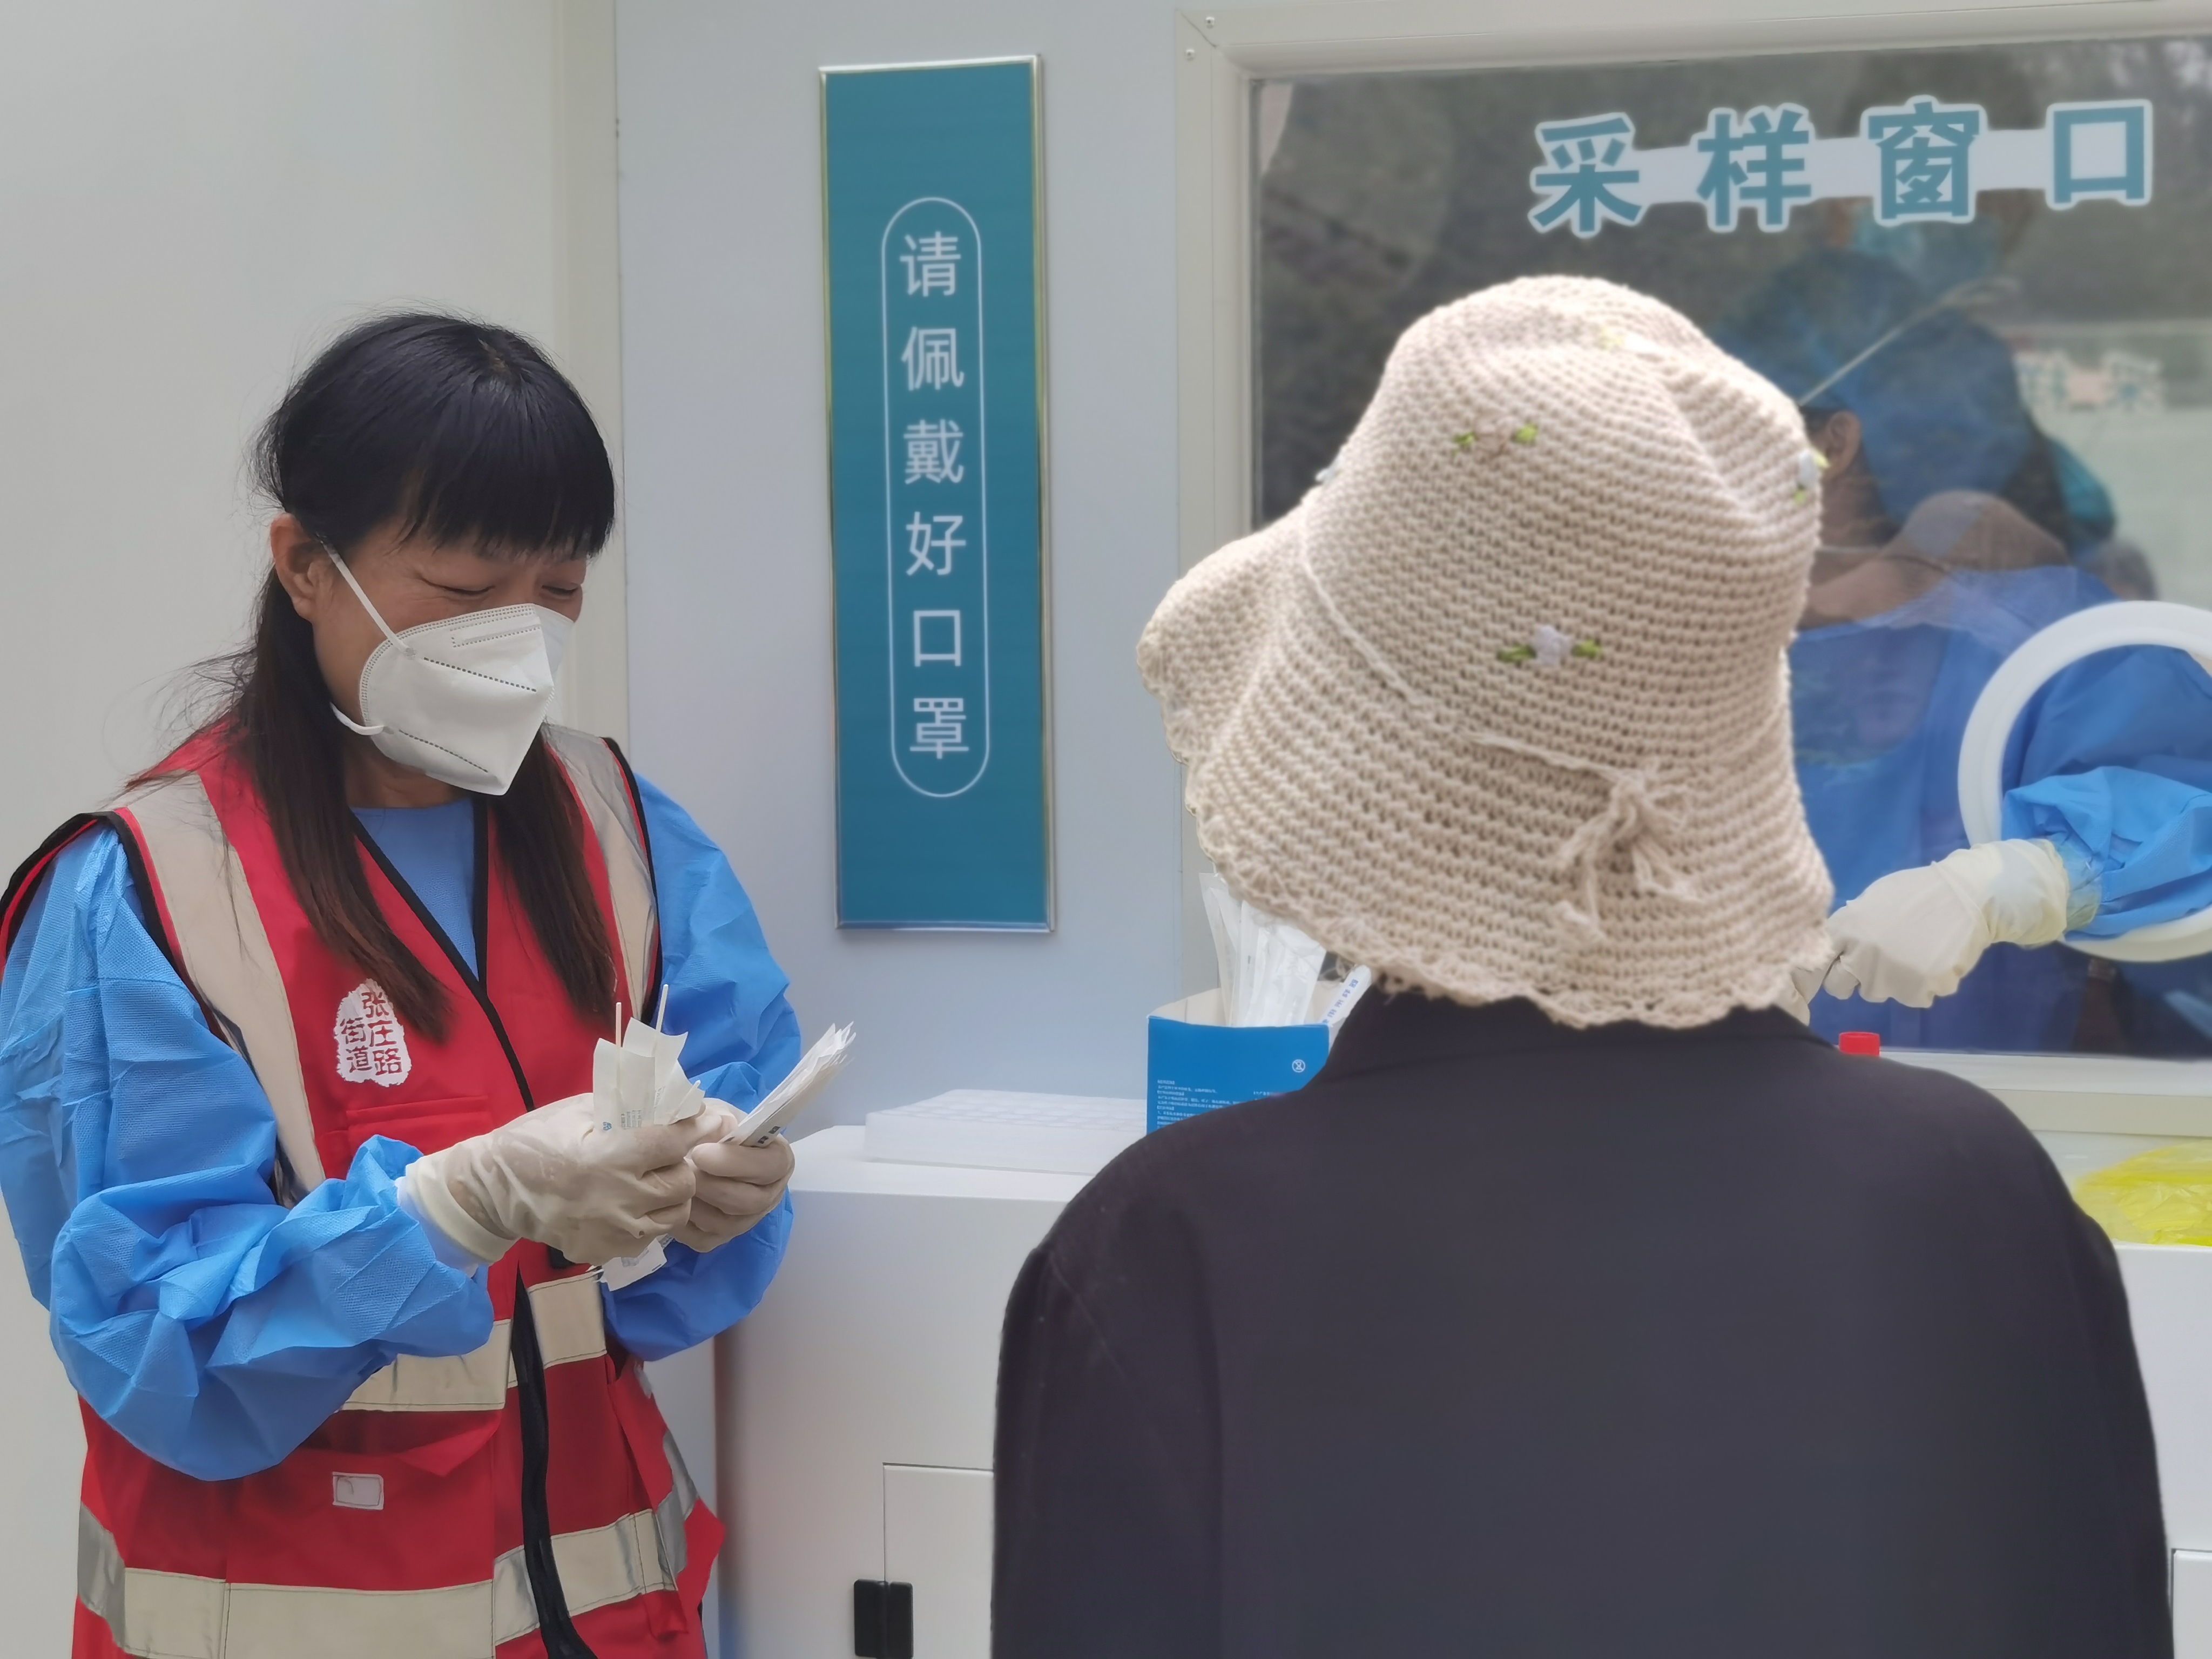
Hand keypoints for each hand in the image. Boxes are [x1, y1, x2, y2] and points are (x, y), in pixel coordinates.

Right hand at [404, 1093, 719, 1265]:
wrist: (494, 1191)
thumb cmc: (535, 1140)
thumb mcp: (579, 1111)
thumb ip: (628, 1109)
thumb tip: (673, 1104)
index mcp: (609, 1157)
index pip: (673, 1143)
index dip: (697, 1128)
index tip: (712, 1120)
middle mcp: (617, 1199)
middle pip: (682, 1183)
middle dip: (682, 1165)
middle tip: (668, 1155)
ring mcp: (612, 1232)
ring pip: (673, 1216)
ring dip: (672, 1196)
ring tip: (654, 1181)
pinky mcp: (605, 1252)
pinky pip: (649, 1237)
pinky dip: (649, 1219)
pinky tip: (632, 1204)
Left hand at [672, 1112, 794, 1253]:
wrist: (691, 1149)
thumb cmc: (711, 1129)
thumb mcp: (714, 1113)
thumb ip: (712, 1117)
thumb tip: (702, 1120)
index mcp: (778, 1160)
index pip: (771, 1166)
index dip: (736, 1162)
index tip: (700, 1152)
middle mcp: (769, 1195)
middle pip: (749, 1201)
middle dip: (710, 1185)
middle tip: (682, 1167)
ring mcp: (745, 1221)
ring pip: (725, 1224)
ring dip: (695, 1202)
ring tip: (674, 1180)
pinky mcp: (719, 1238)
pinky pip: (703, 1239)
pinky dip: (684, 1222)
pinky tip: (671, 1201)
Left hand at [1794, 839, 2070, 1008]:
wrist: (1969, 894)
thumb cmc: (1920, 893)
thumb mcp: (1874, 900)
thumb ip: (1851, 925)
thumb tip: (1835, 945)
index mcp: (1846, 929)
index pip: (1814, 964)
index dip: (1817, 973)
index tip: (1823, 976)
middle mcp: (1860, 955)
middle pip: (1840, 987)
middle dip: (1855, 979)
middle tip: (1880, 962)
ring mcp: (1888, 975)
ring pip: (1877, 993)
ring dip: (1893, 981)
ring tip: (1916, 952)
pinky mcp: (1917, 989)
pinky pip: (1915, 998)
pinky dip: (1926, 986)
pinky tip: (1938, 960)